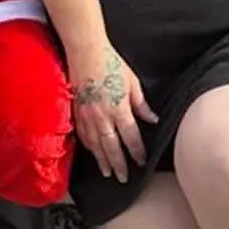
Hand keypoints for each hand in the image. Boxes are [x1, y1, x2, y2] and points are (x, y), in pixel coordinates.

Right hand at [67, 42, 157, 183]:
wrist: (85, 51)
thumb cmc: (110, 62)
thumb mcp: (132, 81)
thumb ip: (141, 103)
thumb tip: (151, 118)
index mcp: (119, 108)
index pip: (130, 137)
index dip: (137, 151)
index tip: (141, 161)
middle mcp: (103, 115)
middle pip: (112, 147)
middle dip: (118, 164)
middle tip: (123, 178)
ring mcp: (88, 114)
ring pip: (95, 144)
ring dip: (102, 160)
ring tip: (107, 172)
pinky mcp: (77, 110)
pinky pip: (83, 134)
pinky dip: (89, 146)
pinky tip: (92, 152)